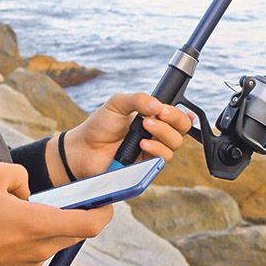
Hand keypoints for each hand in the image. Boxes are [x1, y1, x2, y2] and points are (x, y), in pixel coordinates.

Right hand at [0, 162, 113, 265]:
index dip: (104, 212)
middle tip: (64, 199)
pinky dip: (31, 238)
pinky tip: (6, 229)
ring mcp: (28, 264)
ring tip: (19, 212)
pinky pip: (35, 252)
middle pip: (74, 233)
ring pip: (53, 242)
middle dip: (74, 215)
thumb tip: (28, 190)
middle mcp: (40, 249)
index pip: (90, 225)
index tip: (106, 201)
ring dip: (48, 226)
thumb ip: (21, 175)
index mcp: (39, 224)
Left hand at [47, 93, 193, 183]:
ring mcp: (152, 151)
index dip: (178, 113)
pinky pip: (162, 160)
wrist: (84, 148)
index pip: (177, 116)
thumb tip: (158, 105)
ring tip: (145, 128)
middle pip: (181, 131)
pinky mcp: (146, 166)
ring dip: (163, 134)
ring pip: (174, 145)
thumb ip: (138, 99)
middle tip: (156, 116)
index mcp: (153, 118)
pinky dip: (156, 149)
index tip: (164, 109)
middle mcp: (156, 135)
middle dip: (173, 121)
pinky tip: (143, 143)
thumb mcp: (118, 104)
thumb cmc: (100, 126)